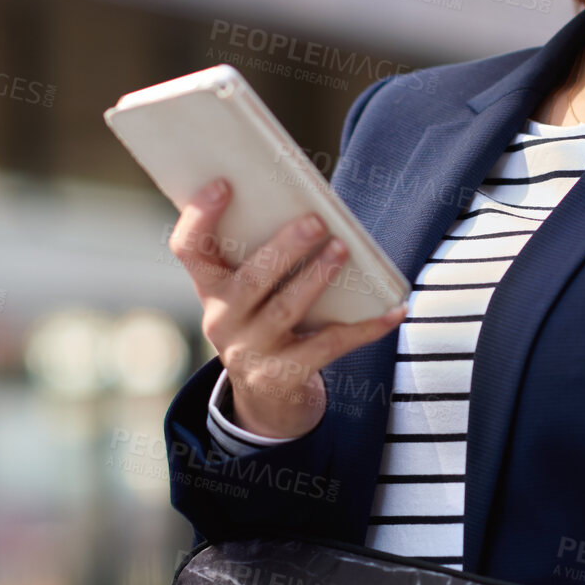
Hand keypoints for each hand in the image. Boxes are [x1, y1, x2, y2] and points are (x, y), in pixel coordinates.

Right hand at [169, 178, 407, 439]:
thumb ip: (262, 256)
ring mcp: (252, 351)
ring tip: (342, 250)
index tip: (224, 184)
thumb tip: (312, 208)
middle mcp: (222, 320)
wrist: (266, 400)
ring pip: (287, 309)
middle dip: (284, 248)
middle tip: (315, 221)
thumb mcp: (249, 295)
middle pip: (250, 279)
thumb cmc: (265, 323)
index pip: (189, 248)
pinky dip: (366, 327)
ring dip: (317, 277)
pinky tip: (395, 310)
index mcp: (211, 288)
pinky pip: (330, 345)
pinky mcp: (284, 376)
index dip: (200, 216)